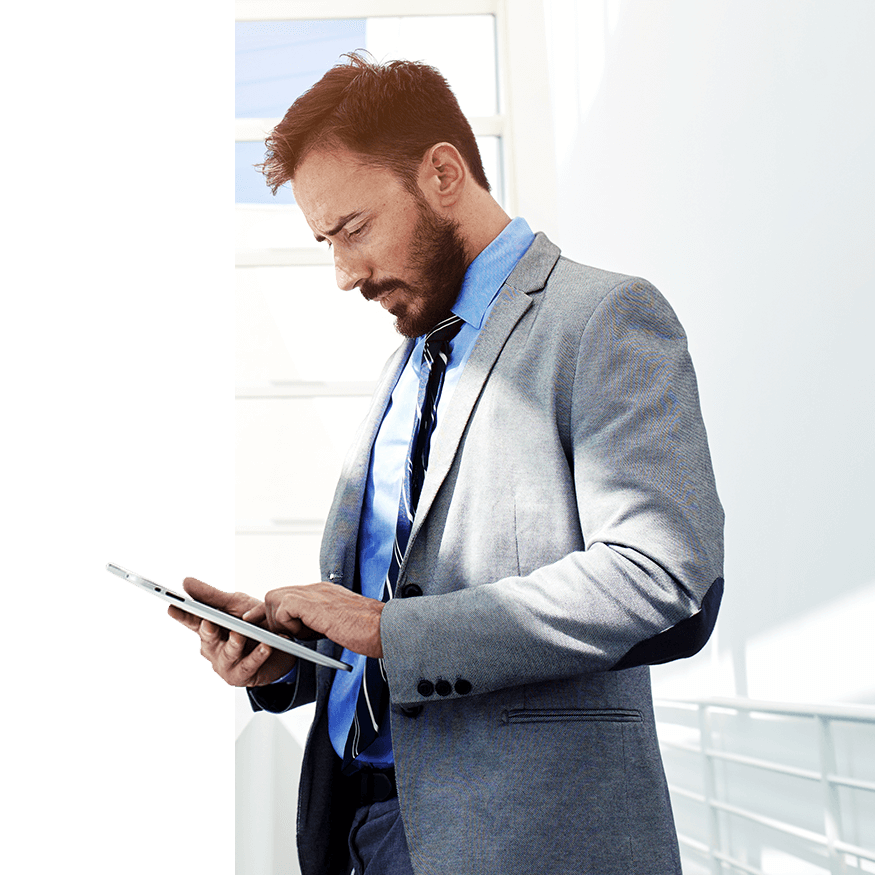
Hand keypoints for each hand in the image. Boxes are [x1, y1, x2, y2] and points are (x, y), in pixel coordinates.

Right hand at [167, 576, 296, 686]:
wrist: (284, 645)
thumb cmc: (255, 623)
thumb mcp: (235, 604)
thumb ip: (211, 596)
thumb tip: (185, 582)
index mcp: (209, 628)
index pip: (193, 620)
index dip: (182, 615)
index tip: (172, 606)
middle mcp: (213, 647)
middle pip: (208, 638)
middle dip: (208, 631)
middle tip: (208, 622)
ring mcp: (225, 664)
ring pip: (227, 654)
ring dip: (234, 643)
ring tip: (240, 634)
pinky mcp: (242, 676)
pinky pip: (249, 665)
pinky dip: (258, 655)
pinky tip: (266, 646)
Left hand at [251, 582, 383, 658]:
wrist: (385, 628)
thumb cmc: (369, 630)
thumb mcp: (339, 622)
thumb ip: (320, 620)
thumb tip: (304, 629)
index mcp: (324, 591)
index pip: (288, 594)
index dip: (277, 613)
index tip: (278, 629)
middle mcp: (317, 588)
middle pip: (275, 594)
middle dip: (272, 618)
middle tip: (289, 636)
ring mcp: (315, 593)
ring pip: (273, 598)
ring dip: (279, 621)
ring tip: (299, 636)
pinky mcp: (313, 604)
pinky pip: (282, 609)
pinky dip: (287, 625)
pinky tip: (306, 634)